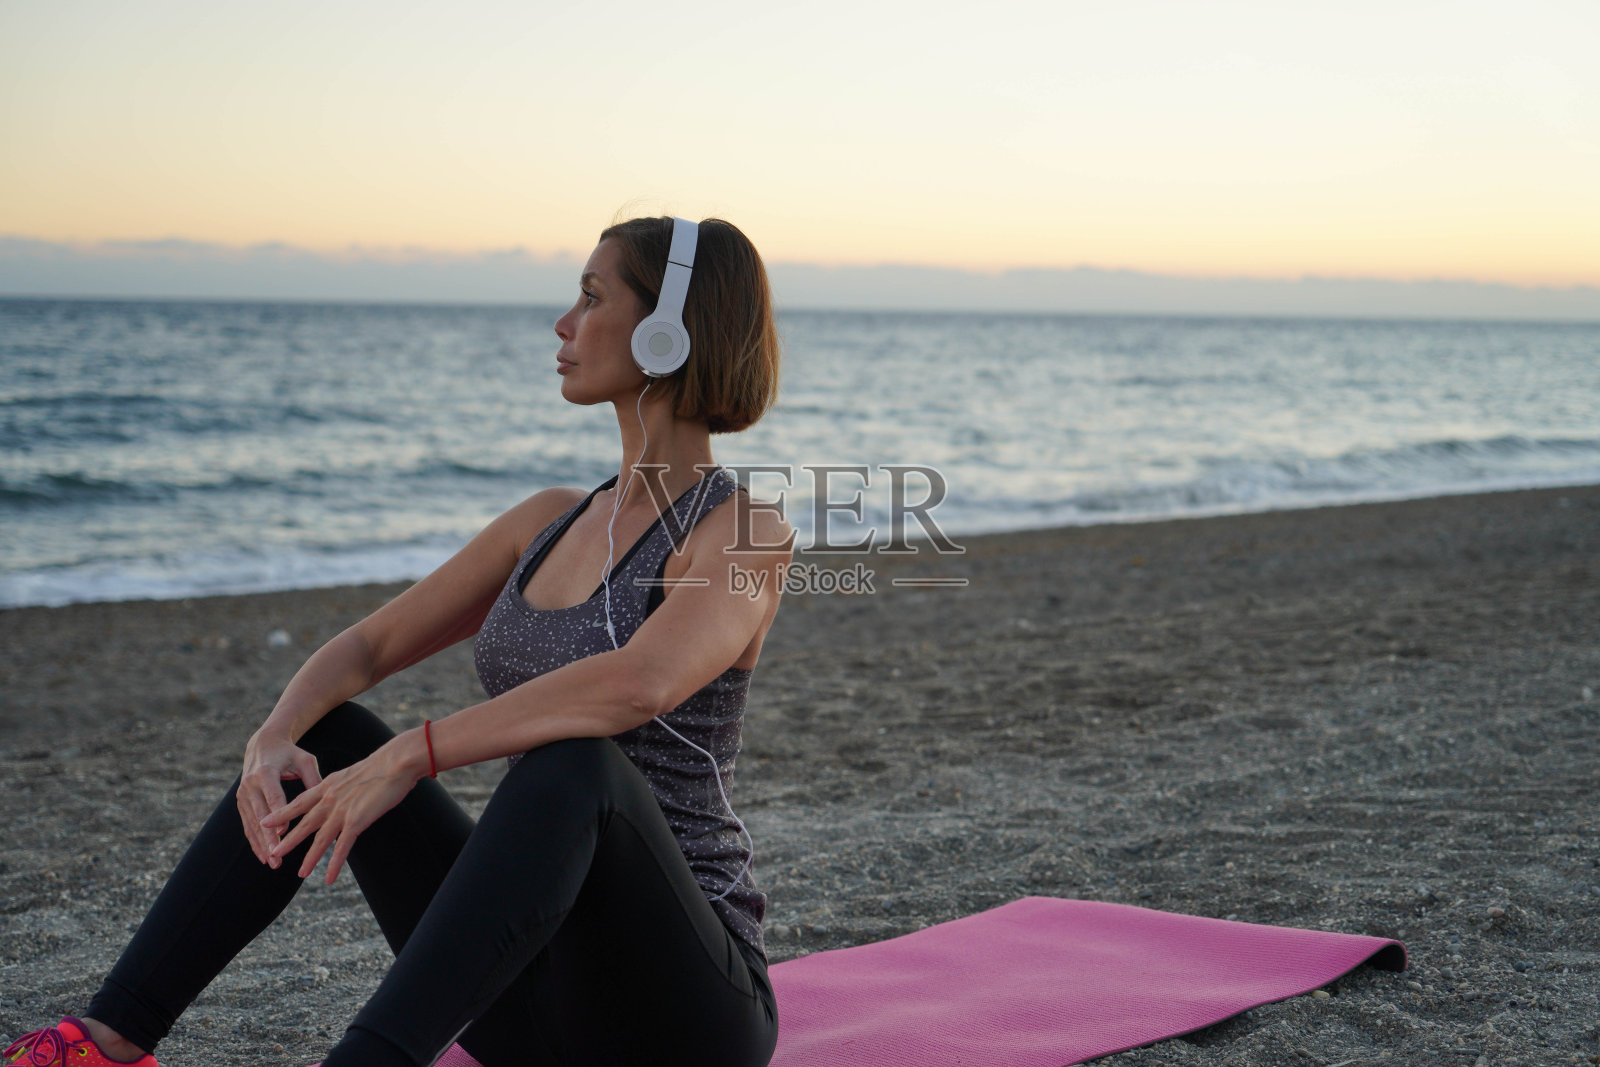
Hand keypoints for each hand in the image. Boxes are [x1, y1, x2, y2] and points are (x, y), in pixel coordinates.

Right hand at [238, 731, 323, 868]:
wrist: (262, 745)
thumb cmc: (289, 753)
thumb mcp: (304, 760)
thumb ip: (314, 779)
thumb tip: (330, 801)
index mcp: (265, 772)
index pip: (273, 797)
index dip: (278, 816)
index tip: (284, 834)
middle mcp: (250, 784)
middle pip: (260, 816)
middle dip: (268, 838)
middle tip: (277, 856)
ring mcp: (242, 795)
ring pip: (252, 824)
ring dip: (261, 845)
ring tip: (272, 863)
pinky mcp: (241, 802)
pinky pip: (247, 825)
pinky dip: (254, 841)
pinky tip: (263, 856)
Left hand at [261, 739, 421, 883]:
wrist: (396, 763)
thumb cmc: (383, 765)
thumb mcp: (354, 774)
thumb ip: (345, 786)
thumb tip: (345, 793)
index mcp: (328, 785)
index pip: (300, 802)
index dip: (282, 813)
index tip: (266, 822)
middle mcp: (330, 799)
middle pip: (304, 823)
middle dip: (288, 840)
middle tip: (273, 853)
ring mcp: (342, 811)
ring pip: (320, 840)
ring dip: (310, 858)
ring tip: (300, 874)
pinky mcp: (356, 821)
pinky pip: (342, 848)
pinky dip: (335, 864)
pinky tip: (329, 878)